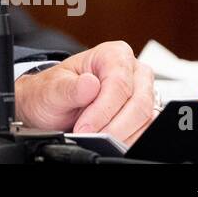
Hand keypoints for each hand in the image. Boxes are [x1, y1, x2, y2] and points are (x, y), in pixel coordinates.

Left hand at [15, 40, 156, 144]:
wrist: (52, 105)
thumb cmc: (54, 91)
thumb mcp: (52, 89)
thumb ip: (70, 88)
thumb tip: (90, 84)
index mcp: (113, 54)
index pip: (118, 84)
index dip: (103, 110)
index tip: (85, 127)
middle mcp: (133, 71)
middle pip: (138, 103)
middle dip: (113, 127)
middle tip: (90, 138)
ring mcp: (143, 93)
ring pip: (145, 119)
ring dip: (121, 135)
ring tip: (96, 140)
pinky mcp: (144, 113)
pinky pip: (145, 130)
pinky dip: (127, 139)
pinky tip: (108, 141)